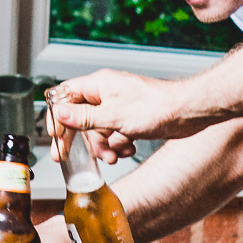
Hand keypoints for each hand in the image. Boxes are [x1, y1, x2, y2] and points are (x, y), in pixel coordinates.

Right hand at [52, 70, 211, 153]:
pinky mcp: (130, 120)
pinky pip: (114, 135)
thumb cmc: (156, 106)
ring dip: (103, 146)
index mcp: (99, 85)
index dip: (57, 116)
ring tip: (114, 155)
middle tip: (67, 157)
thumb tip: (59, 114)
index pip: (66, 96)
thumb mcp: (113, 116)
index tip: (55, 136)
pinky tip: (128, 149)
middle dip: (79, 139)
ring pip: (97, 131)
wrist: (188, 112)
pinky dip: (118, 146)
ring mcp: (119, 107)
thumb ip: (84, 117)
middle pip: (80, 118)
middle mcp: (107, 94)